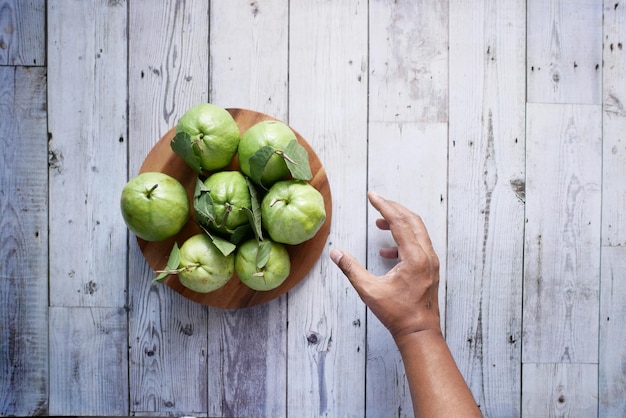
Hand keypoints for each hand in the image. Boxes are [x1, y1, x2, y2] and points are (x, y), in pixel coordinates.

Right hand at [330, 191, 440, 339]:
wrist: (419, 332)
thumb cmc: (397, 314)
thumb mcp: (369, 291)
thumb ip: (351, 269)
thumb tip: (335, 253)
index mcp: (414, 257)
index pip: (399, 222)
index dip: (384, 206)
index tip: (372, 195)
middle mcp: (426, 255)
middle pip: (412, 220)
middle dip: (393, 208)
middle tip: (377, 201)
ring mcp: (430, 262)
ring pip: (417, 231)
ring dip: (399, 222)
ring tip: (379, 222)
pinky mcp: (429, 268)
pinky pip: (418, 244)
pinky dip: (402, 239)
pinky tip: (386, 251)